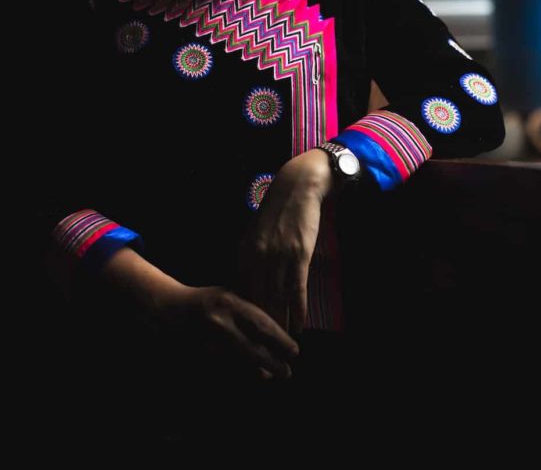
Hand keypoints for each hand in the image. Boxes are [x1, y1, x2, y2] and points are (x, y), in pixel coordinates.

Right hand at [156, 284, 299, 379]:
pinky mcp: (194, 356)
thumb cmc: (206, 300)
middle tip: (287, 372)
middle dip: (273, 363)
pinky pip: (220, 371)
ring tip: (269, 376)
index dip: (281, 341)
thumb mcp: (231, 294)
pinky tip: (247, 379)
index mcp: (230, 302)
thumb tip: (281, 330)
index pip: (262, 325)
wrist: (166, 308)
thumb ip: (253, 309)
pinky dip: (236, 376)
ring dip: (256, 372)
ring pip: (237, 364)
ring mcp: (204, 342)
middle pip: (252, 349)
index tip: (294, 351)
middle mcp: (218, 323)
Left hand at [237, 149, 333, 335]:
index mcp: (244, 254)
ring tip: (281, 347)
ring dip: (279, 325)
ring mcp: (278, 257)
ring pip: (276, 299)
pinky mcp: (299, 255)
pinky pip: (296, 288)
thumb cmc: (278, 212)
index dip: (244, 319)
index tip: (245, 339)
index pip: (242, 294)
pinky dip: (297, 309)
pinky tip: (299, 325)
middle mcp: (257, 258)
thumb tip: (247, 284)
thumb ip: (251, 259)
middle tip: (262, 352)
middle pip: (257, 301)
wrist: (297, 187)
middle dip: (259, 330)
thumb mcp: (256, 235)